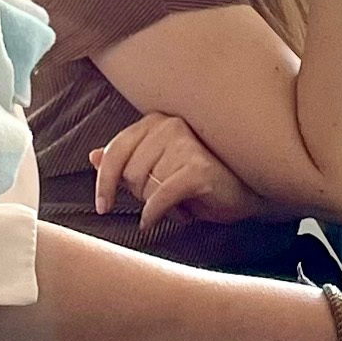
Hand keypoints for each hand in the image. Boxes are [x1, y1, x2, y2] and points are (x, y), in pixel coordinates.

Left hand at [91, 112, 266, 237]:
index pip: (116, 151)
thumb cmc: (201, 180)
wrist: (248, 193)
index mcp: (155, 122)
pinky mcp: (197, 169)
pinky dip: (157, 214)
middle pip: (130, 175)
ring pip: (146, 189)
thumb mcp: (159, 169)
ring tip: (183, 202)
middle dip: (143, 196)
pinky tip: (168, 219)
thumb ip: (126, 161)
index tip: (102, 206)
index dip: (104, 182)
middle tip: (169, 198)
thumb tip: (93, 157)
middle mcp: (168, 126)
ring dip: (160, 206)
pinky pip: (160, 198)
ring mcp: (184, 144)